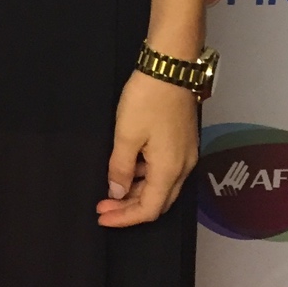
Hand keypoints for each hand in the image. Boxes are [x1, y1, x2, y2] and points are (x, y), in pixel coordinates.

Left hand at [96, 67, 200, 227]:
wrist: (170, 68)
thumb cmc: (147, 100)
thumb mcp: (126, 135)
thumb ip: (120, 168)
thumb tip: (117, 192)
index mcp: (169, 170)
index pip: (148, 209)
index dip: (125, 218)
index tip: (102, 216)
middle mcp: (183, 167)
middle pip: (157, 201)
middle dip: (130, 208)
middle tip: (103, 206)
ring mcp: (185, 154)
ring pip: (161, 186)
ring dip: (136, 192)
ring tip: (111, 189)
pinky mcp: (182, 142)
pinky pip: (164, 171)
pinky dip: (144, 177)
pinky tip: (127, 169)